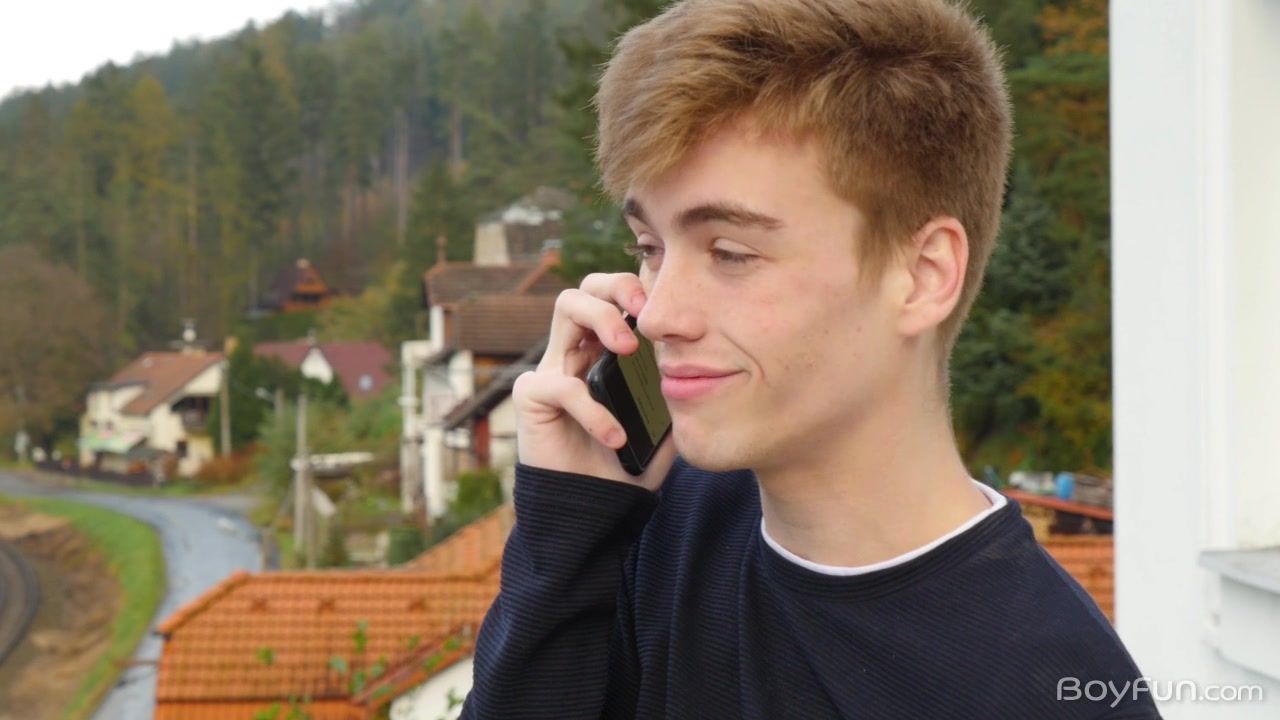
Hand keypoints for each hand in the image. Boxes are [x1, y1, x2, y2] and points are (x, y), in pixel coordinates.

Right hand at [512, 272, 676, 491]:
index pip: (614, 297)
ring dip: (601, 317)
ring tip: (628, 349)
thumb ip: (680, 400)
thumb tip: (712, 377)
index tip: (665, 308)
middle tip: (644, 314)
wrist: (592, 510)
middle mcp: (575, 352)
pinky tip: (614, 437)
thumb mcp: (664, 429)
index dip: (636, 289)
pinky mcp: (532, 396)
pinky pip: (561, 385)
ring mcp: (551, 368)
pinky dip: (592, 410)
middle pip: (586, 287)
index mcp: (604, 353)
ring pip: (566, 307)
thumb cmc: (625, 466)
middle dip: (616, 288)